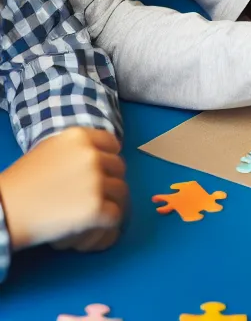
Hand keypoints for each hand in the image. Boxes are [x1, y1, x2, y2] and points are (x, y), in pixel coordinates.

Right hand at [0, 129, 126, 252]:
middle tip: (94, 198)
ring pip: (121, 192)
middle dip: (109, 183)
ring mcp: (95, 181)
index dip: (108, 159)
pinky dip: (106, 226)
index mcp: (80, 137)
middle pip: (118, 168)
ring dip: (109, 205)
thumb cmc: (20, 184)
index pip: (112, 144)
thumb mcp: (49, 151)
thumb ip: (76, 151)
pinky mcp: (96, 208)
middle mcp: (92, 155)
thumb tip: (102, 158)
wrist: (2, 211)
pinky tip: (92, 231)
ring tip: (93, 217)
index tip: (101, 172)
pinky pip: (115, 216)